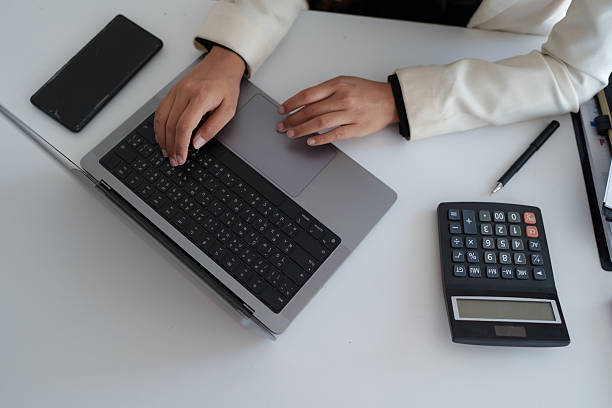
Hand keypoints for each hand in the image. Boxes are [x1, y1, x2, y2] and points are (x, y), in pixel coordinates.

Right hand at [154, 46, 244, 165]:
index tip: (181, 158)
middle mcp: (185, 92)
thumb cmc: (226, 86)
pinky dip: (158, 126)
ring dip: (162, 138)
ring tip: (167, 152)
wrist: (221, 64)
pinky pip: (160, 110)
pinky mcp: (172, 91)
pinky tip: (162, 137)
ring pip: (162, 118)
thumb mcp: (228, 110)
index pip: (184, 126)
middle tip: (174, 160)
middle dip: (171, 146)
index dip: (180, 145)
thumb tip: (197, 143)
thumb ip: (213, 128)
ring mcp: (176, 90)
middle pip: (171, 124)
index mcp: (200, 97)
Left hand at [276, 76, 398, 145]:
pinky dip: (321, 138)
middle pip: (311, 110)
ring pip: (320, 122)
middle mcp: (343, 98)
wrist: (391, 100)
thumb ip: (326, 91)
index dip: (292, 103)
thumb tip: (303, 103)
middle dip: (293, 119)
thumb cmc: (366, 92)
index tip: (282, 110)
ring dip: (302, 129)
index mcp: (338, 85)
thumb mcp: (345, 82)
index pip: (308, 95)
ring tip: (291, 133)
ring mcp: (350, 114)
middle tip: (282, 126)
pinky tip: (310, 141)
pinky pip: (335, 134)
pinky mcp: (357, 128)